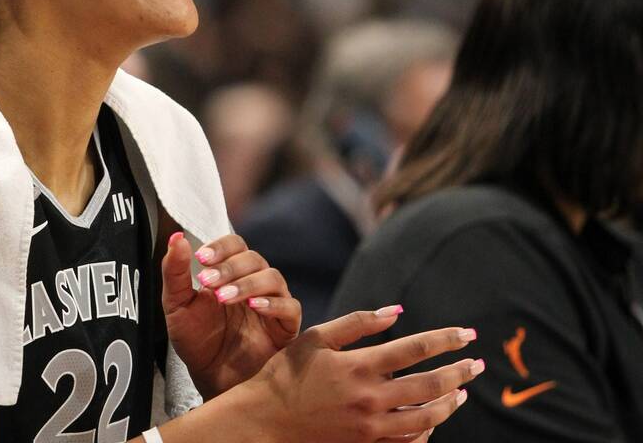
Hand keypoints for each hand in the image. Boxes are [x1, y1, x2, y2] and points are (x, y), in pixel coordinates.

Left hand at [162, 231, 299, 396]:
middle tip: (208, 283)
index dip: (221, 247)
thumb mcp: (176, 305)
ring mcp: (272, 303)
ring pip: (273, 278)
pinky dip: (274, 304)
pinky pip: (290, 307)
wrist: (208, 378)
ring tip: (225, 297)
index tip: (202, 257)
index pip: (235, 244)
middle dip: (229, 267)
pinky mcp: (285, 327)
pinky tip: (255, 307)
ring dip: (248, 283)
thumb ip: (175, 272)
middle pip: (254, 258)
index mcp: (230, 273)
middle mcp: (254, 283)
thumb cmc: (195, 340)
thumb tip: (176, 238)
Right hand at [236, 307, 483, 441]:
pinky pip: (409, 441)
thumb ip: (357, 323)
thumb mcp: (316, 339)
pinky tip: (434, 419)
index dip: (446, 340)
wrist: (264, 420)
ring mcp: (370, 427)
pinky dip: (428, 430)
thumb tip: (396, 312)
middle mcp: (370, 398)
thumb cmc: (287, 373)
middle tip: (477, 364)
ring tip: (462, 392)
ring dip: (450, 403)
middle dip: (459, 373)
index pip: (415, 349)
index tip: (467, 334)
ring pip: (427, 418)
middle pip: (430, 386)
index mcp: (358, 367)